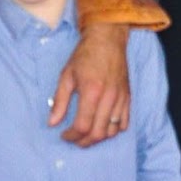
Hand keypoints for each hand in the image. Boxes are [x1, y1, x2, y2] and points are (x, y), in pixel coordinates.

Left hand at [49, 22, 129, 146]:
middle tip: (74, 139)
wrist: (108, 39)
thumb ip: (59, 101)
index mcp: (91, 92)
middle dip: (84, 141)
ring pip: (112, 131)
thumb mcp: (66, 76)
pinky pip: (124, 123)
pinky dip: (114, 130)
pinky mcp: (128, 97)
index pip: (83, 126)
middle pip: (98, 133)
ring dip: (98, 137)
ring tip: (87, 135)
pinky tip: (103, 126)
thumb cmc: (85, 55)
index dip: (72, 135)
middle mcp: (108, 98)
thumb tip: (52, 123)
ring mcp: (120, 99)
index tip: (64, 134)